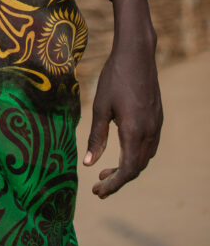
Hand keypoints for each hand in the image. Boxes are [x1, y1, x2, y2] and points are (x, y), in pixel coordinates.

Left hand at [83, 0, 161, 196]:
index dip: (113, 185)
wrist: (136, 54)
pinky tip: (121, 149)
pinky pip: (149, 146)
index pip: (128, 170)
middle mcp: (150, 132)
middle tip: (98, 185)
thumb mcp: (100, 107)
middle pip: (137, 168)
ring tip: (105, 170)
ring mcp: (156, 125)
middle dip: (118, 179)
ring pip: (144, 158)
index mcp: (134, 132)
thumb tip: (88, 164)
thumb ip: (96, 137)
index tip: (98, 191)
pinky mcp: (157, 118)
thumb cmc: (114, 78)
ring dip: (127, 167)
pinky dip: (135, 155)